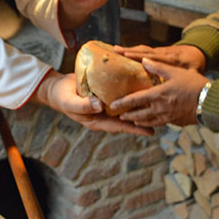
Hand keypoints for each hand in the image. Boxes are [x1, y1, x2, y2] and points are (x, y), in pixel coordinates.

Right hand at [35, 71, 152, 135]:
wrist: (57, 88)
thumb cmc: (62, 97)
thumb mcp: (71, 102)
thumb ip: (84, 105)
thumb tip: (100, 106)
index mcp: (98, 120)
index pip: (120, 126)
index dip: (135, 128)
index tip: (150, 131)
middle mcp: (104, 114)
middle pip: (127, 118)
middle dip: (143, 119)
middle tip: (162, 119)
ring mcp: (106, 104)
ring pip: (125, 107)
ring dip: (139, 106)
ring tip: (156, 104)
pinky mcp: (106, 93)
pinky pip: (120, 95)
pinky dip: (130, 93)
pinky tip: (141, 87)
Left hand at [108, 59, 209, 127]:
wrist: (209, 102)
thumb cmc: (194, 85)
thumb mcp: (175, 72)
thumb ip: (158, 67)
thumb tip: (144, 60)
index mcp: (158, 95)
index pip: (135, 100)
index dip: (122, 103)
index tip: (113, 105)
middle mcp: (160, 108)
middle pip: (139, 115)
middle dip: (128, 115)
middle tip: (120, 115)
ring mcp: (168, 117)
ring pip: (148, 121)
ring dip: (138, 121)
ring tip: (132, 120)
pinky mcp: (175, 122)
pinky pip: (159, 123)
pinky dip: (151, 123)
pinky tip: (151, 121)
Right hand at [114, 44, 205, 71]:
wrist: (198, 51)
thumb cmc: (195, 64)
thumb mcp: (194, 71)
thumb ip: (187, 77)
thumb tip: (184, 85)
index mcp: (171, 58)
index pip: (154, 57)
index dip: (140, 56)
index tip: (127, 55)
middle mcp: (163, 53)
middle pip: (144, 50)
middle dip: (130, 50)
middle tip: (115, 50)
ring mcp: (159, 52)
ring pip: (143, 49)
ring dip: (129, 49)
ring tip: (115, 50)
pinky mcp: (157, 52)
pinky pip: (144, 51)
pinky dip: (134, 52)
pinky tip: (123, 54)